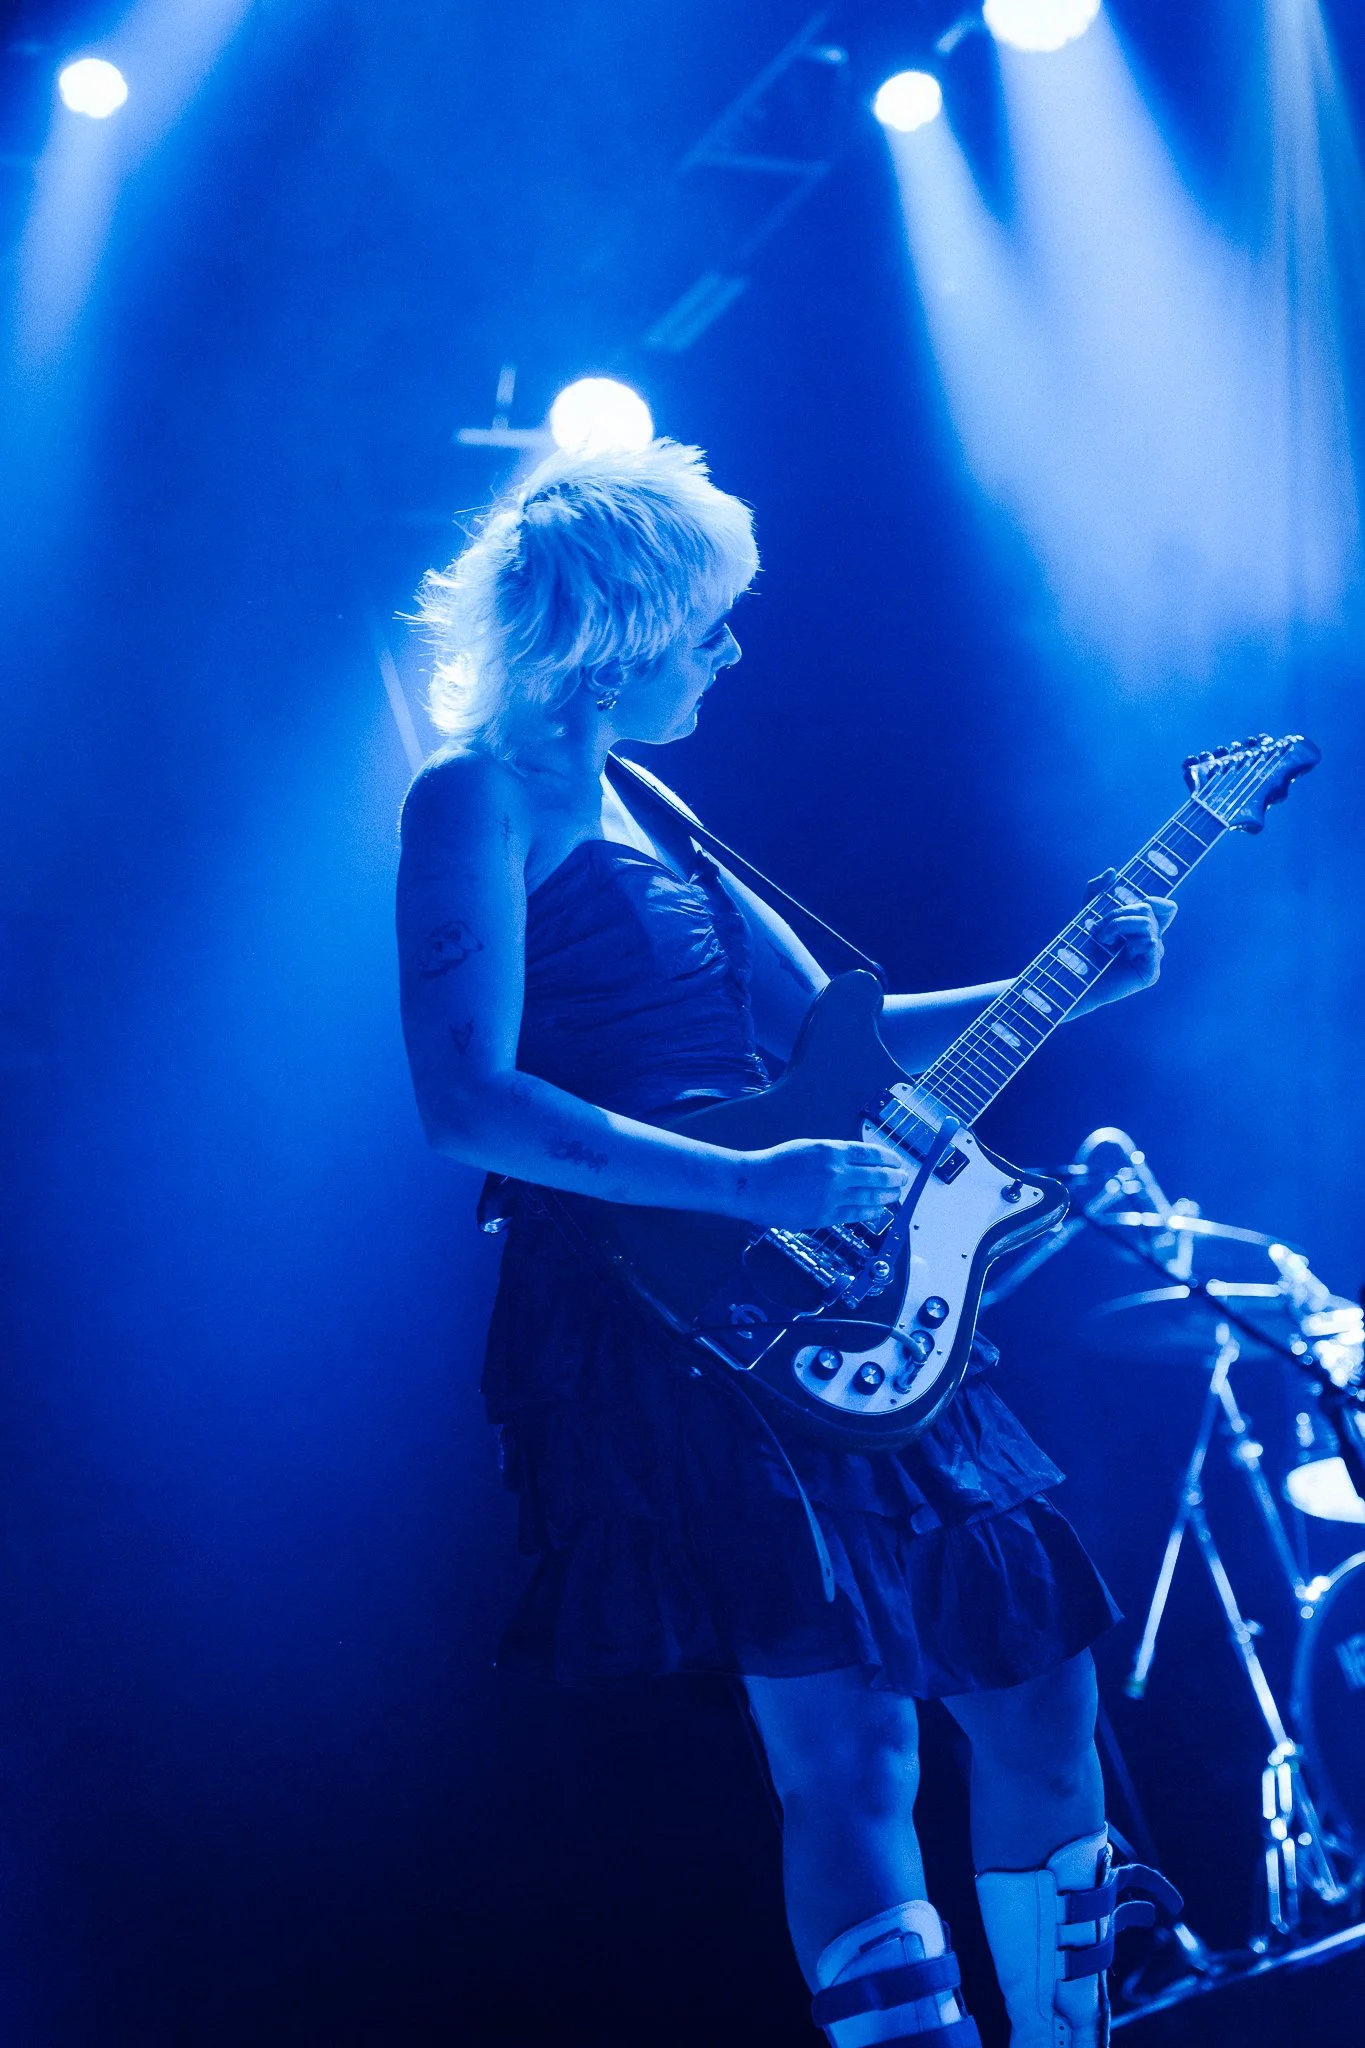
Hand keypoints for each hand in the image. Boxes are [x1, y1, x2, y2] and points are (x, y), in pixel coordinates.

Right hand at [730, 1139, 911, 1230]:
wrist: (753, 1185)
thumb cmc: (776, 1163)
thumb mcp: (809, 1147)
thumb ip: (836, 1154)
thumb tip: (860, 1162)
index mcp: (832, 1151)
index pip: (871, 1154)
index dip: (889, 1159)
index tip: (897, 1162)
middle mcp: (836, 1173)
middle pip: (877, 1177)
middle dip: (895, 1179)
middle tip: (903, 1180)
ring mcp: (831, 1197)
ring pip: (870, 1198)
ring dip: (887, 1197)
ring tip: (895, 1195)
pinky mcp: (824, 1216)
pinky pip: (855, 1215)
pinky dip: (870, 1212)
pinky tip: (878, 1210)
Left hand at [1074, 867, 1176, 1013]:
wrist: (1072, 978)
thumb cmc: (1080, 950)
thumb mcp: (1087, 915)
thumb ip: (1097, 893)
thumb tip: (1112, 871)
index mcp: (1141, 930)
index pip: (1165, 909)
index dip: (1159, 900)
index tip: (1144, 897)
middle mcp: (1151, 943)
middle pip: (1149, 910)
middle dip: (1119, 913)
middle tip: (1099, 929)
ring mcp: (1152, 959)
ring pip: (1148, 924)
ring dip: (1118, 925)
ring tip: (1102, 940)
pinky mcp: (1150, 973)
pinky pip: (1151, 943)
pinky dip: (1130, 942)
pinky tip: (1117, 954)